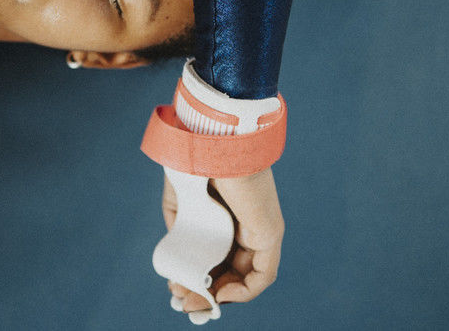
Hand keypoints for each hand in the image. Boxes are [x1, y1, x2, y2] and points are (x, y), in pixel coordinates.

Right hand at [163, 166, 283, 313]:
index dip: (200, 277)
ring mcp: (260, 230)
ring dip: (220, 295)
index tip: (178, 289)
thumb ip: (181, 232)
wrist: (211, 145)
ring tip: (195, 302)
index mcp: (227, 216)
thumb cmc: (196, 166)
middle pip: (232, 271)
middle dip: (207, 292)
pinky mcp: (269, 233)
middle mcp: (246, 225)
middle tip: (184, 303)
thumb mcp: (181, 205)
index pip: (219, 257)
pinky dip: (244, 291)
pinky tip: (219, 295)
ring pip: (246, 277)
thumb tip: (178, 264)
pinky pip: (263, 275)